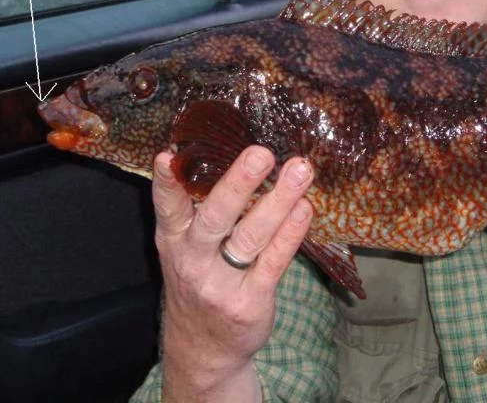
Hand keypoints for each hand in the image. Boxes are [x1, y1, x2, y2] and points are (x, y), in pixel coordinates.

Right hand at [151, 145, 313, 398]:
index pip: (167, 208)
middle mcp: (193, 260)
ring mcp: (221, 284)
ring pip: (251, 236)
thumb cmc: (200, 282)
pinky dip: (291, 233)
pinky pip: (274, 261)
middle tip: (261, 152)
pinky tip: (304, 209)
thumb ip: (198, 212)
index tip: (167, 155)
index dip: (166, 182)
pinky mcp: (251, 301)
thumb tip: (238, 159)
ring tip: (299, 170)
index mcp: (173, 241)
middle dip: (238, 183)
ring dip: (279, 200)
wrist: (203, 350)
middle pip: (215, 217)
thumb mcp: (185, 250)